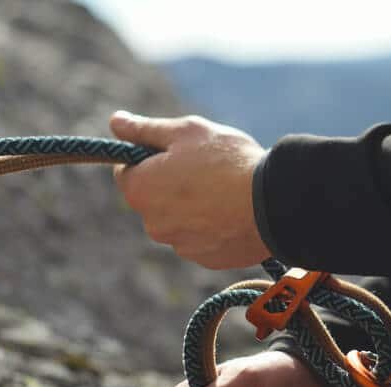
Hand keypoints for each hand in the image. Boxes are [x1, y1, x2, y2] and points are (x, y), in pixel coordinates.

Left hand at [110, 111, 269, 269]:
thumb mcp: (185, 132)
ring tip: (225, 191)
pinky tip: (234, 212)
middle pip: (154, 198)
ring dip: (193, 207)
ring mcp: (180, 246)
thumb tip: (116, 122)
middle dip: (172, 184)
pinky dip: (213, 226)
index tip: (176, 152)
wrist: (274, 203)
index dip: (149, 157)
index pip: (126, 171)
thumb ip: (145, 129)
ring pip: (179, 220)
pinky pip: (202, 238)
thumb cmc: (227, 161)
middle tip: (206, 169)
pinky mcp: (206, 259)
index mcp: (140, 190)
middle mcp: (153, 224)